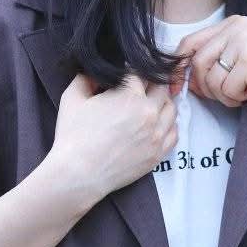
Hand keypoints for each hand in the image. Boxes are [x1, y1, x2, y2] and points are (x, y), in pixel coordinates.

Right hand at [51, 71, 177, 199]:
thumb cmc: (73, 136)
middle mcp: (149, 112)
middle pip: (161, 87)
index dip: (130, 73)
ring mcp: (156, 134)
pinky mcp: (157, 154)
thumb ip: (85, 77)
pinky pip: (174, 132)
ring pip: (171, 108)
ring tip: (148, 105)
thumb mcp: (72, 97)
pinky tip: (156, 124)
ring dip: (161, 102)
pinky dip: (168, 124)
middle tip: (137, 89)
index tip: (124, 79)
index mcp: (131, 95)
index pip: (140, 73)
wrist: (77, 175)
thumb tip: (96, 71)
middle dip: (149, 85)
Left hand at [168, 14, 246, 112]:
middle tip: (224, 95)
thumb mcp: (241, 57)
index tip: (176, 88)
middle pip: (196, 62)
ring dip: (224, 95)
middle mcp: (237, 27)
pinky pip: (226, 90)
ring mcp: (244, 42)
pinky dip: (237, 99)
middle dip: (204, 87)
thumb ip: (215, 57)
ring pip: (210, 79)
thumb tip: (180, 76)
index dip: (178, 68)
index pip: (189, 43)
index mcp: (232, 23)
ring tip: (244, 91)